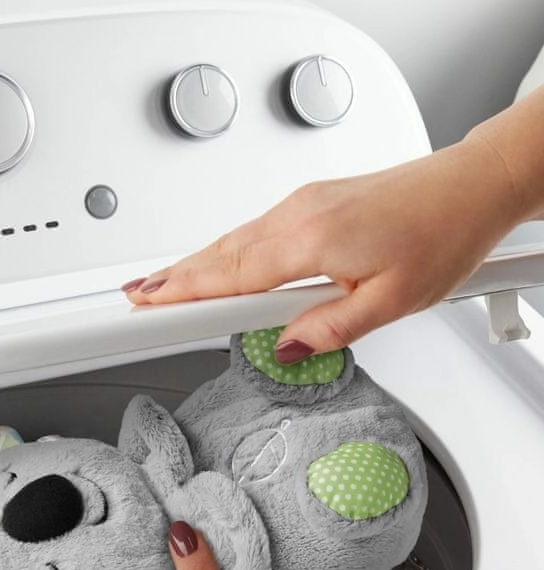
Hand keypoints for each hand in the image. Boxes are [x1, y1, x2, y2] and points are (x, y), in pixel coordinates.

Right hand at [124, 136, 523, 361]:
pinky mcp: (310, 202)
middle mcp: (298, 216)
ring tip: (159, 288)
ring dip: (193, 266)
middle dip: (171, 279)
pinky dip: (222, 253)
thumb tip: (284, 347)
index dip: (179, 295)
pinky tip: (213, 266)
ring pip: (232, 242)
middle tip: (130, 301)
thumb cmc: (442, 234)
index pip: (227, 277)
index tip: (142, 308)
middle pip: (217, 256)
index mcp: (310, 242)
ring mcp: (302, 204)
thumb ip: (330, 330)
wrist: (472, 186)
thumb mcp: (391, 303)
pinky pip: (251, 232)